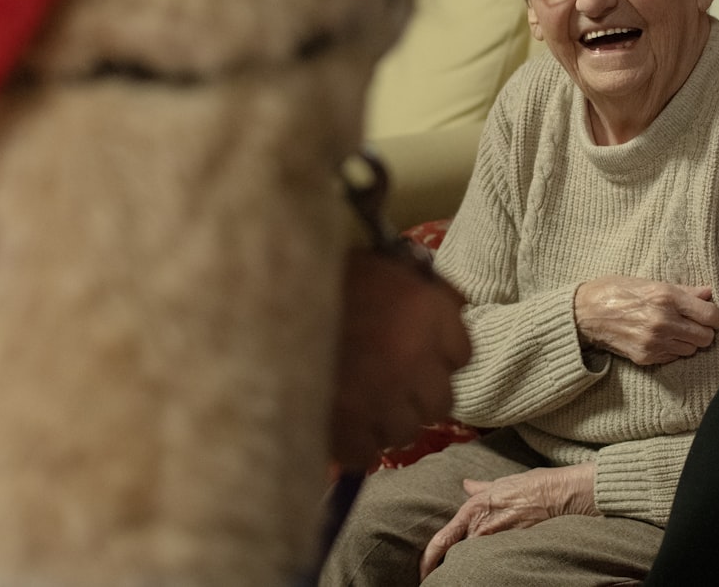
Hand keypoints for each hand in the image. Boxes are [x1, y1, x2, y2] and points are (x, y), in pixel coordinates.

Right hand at [330, 248, 470, 469]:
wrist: (256, 309)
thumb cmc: (315, 279)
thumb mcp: (375, 265)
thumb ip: (416, 286)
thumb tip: (449, 302)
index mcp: (426, 313)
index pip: (462, 353)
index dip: (437, 355)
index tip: (416, 354)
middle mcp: (416, 360)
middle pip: (441, 401)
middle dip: (417, 396)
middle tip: (387, 386)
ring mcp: (384, 402)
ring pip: (406, 432)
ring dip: (385, 422)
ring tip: (357, 405)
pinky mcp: (350, 434)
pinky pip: (369, 454)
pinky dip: (355, 444)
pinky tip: (336, 422)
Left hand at [420, 463, 597, 577]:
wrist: (558, 495)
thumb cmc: (531, 486)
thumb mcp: (500, 483)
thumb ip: (480, 488)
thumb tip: (467, 484)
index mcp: (473, 510)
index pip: (442, 540)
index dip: (428, 559)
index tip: (422, 572)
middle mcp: (481, 529)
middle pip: (457, 556)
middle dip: (451, 566)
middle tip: (444, 575)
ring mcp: (497, 541)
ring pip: (474, 560)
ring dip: (471, 566)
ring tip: (470, 573)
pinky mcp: (513, 549)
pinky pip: (495, 561)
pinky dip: (490, 565)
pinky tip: (491, 570)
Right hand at [572, 276, 718, 364]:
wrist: (584, 314)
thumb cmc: (615, 291)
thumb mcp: (649, 282)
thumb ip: (682, 291)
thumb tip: (708, 293)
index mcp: (666, 298)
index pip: (712, 316)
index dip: (715, 317)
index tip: (710, 315)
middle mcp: (663, 322)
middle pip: (706, 337)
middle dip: (704, 330)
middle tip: (692, 323)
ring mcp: (655, 342)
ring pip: (692, 349)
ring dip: (688, 341)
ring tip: (674, 330)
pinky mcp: (646, 358)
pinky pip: (674, 358)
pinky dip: (673, 350)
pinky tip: (660, 338)